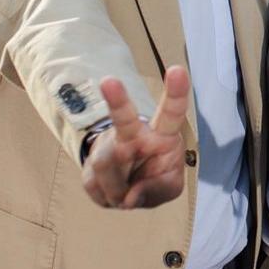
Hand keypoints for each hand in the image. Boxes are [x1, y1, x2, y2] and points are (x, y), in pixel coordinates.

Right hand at [81, 66, 189, 208]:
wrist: (127, 185)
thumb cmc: (156, 177)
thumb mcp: (169, 187)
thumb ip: (158, 189)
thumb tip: (129, 198)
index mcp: (163, 134)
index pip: (171, 112)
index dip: (176, 93)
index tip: (177, 70)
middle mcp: (135, 133)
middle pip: (123, 119)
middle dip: (116, 100)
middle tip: (108, 81)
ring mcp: (109, 145)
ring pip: (106, 166)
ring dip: (117, 189)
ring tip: (125, 194)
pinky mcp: (90, 161)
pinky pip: (96, 186)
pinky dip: (108, 197)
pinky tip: (115, 192)